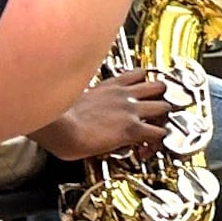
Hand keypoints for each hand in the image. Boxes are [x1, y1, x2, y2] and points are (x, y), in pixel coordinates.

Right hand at [32, 69, 167, 159]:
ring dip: (165, 117)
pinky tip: (152, 146)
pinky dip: (159, 140)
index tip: (145, 91)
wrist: (57, 125)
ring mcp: (130, 110)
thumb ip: (87, 101)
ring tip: (160, 127)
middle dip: (162, 97)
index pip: (137, 74)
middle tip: (159, 109)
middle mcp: (122, 94)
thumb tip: (85, 112)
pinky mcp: (132, 128)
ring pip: (164, 106)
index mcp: (108, 85)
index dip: (146, 82)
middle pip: (158, 85)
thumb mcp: (75, 99)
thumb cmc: (57, 115)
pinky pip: (159, 133)